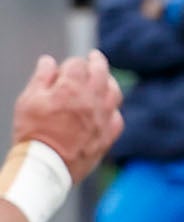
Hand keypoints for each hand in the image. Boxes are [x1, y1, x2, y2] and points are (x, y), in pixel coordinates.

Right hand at [12, 52, 122, 177]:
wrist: (46, 164)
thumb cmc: (33, 131)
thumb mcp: (28, 99)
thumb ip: (41, 77)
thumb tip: (49, 61)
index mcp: (71, 87)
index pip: (77, 64)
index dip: (70, 64)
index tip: (66, 67)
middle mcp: (92, 100)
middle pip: (101, 72)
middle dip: (97, 62)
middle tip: (95, 57)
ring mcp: (103, 118)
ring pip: (115, 93)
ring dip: (109, 83)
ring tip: (105, 79)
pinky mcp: (108, 136)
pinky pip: (117, 117)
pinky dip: (113, 109)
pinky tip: (107, 109)